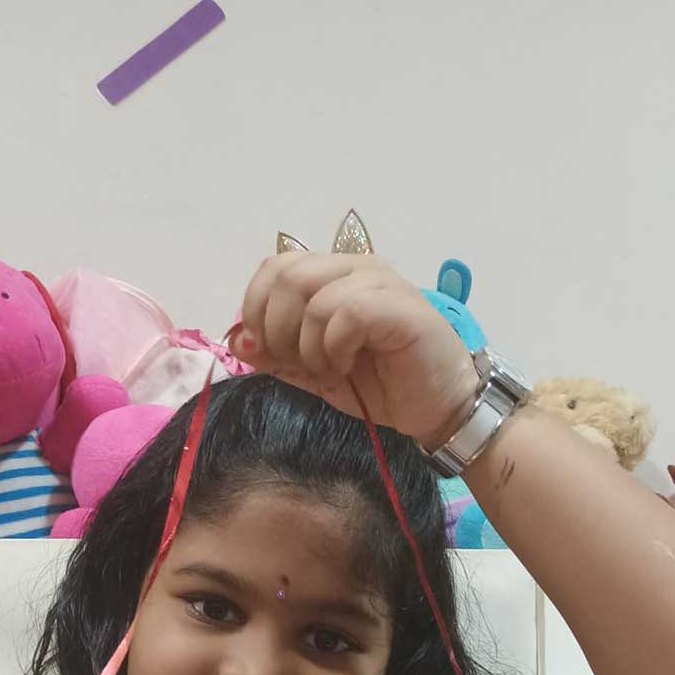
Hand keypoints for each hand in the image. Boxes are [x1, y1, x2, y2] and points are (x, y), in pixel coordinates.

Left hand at [229, 252, 478, 448]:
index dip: (256, 307)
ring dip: (308, 344)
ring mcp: (380, 282)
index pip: (275, 267)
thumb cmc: (380, 386)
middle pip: (287, 275)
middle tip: (296, 362)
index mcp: (333, 275)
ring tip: (329, 369)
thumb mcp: (315, 373)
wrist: (436, 408)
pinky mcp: (400, 306)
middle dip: (276, 328)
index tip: (265, 349)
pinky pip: (347, 313)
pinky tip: (347, 366)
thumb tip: (237, 340)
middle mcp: (355, 267)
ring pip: (313, 296)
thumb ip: (277, 355)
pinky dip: (335, 346)